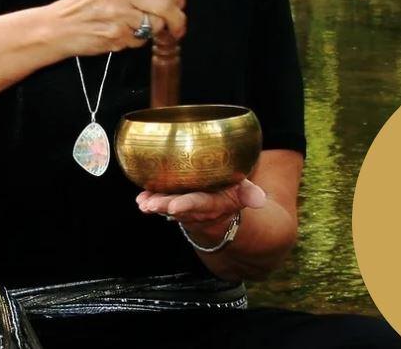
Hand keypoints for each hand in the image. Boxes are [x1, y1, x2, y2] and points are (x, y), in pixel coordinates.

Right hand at [51, 0, 187, 56]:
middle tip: (178, 27)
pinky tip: (121, 36)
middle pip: (165, 3)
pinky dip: (136, 42)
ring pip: (155, 24)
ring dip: (153, 31)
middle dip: (178, 18)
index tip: (180, 0)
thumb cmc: (84, 6)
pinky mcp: (116, 34)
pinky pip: (140, 41)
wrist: (57, 27)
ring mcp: (118, 13)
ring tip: (136, 29)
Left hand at [136, 179, 266, 228]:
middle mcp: (196, 208)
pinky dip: (149, 201)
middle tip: (149, 205)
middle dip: (163, 206)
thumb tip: (260, 200)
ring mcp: (183, 207)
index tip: (173, 208)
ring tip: (143, 203)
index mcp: (214, 204)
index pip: (199, 204)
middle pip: (179, 207)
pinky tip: (140, 199)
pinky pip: (161, 203)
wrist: (223, 208)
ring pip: (167, 207)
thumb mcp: (243, 192)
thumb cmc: (231, 192)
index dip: (186, 206)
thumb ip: (249, 194)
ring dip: (154, 205)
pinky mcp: (173, 202)